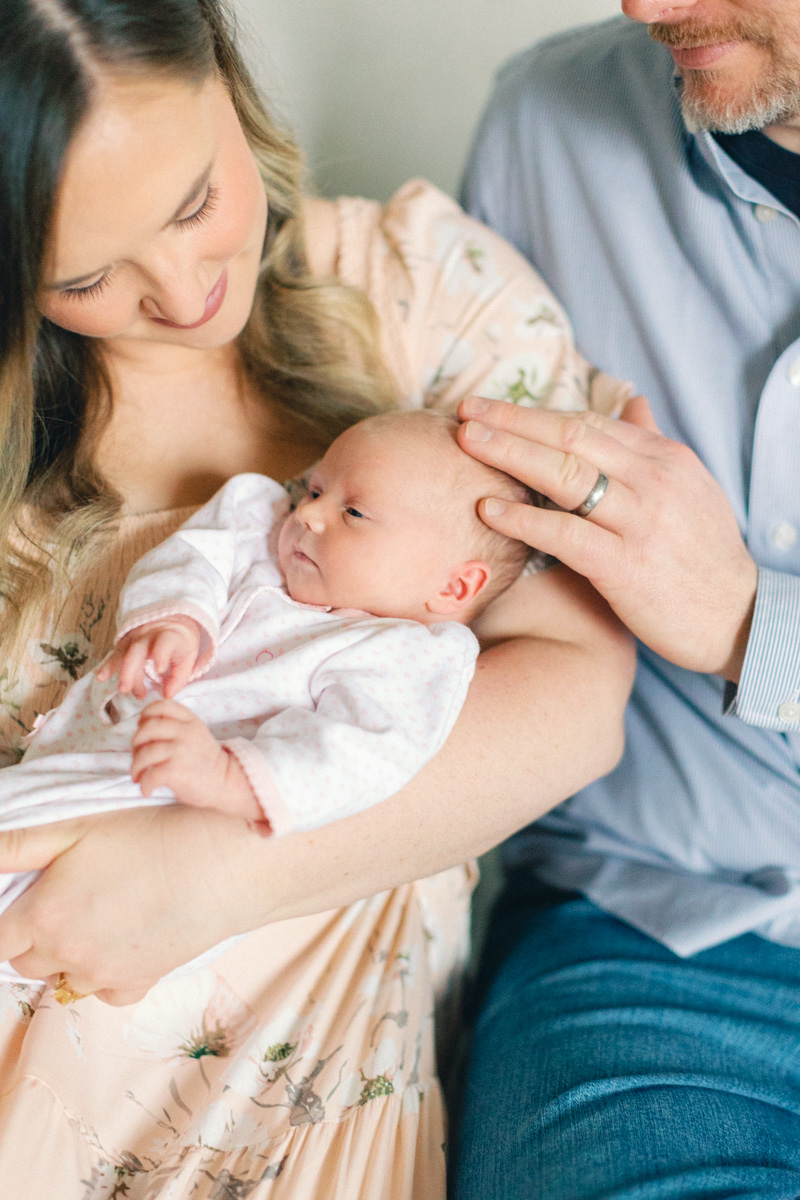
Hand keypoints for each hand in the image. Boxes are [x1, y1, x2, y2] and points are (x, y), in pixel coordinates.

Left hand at [0, 806, 268, 1003]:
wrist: (219, 864)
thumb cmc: (150, 835)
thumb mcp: (75, 827)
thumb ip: (16, 846)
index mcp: (44, 916)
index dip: (8, 921)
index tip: (28, 904)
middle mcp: (68, 954)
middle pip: (27, 962)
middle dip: (37, 936)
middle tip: (68, 899)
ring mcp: (103, 976)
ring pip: (65, 979)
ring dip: (71, 955)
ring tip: (102, 913)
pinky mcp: (138, 985)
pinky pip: (105, 993)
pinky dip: (107, 974)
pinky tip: (126, 938)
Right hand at [96, 616, 202, 698]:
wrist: (172, 623)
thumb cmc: (180, 645)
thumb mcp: (188, 658)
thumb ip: (179, 677)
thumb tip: (167, 695)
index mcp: (169, 636)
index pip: (164, 643)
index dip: (161, 655)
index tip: (160, 670)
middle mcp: (150, 635)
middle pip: (138, 651)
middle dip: (131, 670)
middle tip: (127, 689)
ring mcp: (135, 637)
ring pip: (124, 652)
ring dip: (118, 670)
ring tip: (118, 687)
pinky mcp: (125, 642)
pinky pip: (115, 653)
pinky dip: (108, 665)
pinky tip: (101, 676)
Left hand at [132, 699, 262, 818]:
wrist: (224, 783)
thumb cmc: (204, 762)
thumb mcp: (196, 734)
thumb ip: (175, 727)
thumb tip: (142, 732)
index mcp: (190, 721)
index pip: (162, 705)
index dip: (146, 714)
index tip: (142, 727)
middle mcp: (186, 732)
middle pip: (148, 728)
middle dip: (136, 743)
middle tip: (138, 756)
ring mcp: (181, 750)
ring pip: (146, 752)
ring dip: (136, 766)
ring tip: (139, 776)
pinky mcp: (176, 770)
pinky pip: (150, 774)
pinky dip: (144, 783)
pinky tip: (147, 788)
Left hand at [457, 394, 757, 679]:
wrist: (735, 617)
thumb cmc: (703, 554)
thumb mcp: (689, 487)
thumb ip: (652, 443)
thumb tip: (632, 400)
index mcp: (664, 459)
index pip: (588, 422)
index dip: (533, 412)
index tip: (490, 406)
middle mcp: (653, 482)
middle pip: (570, 437)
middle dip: (512, 420)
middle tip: (464, 411)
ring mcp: (641, 523)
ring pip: (565, 475)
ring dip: (510, 454)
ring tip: (467, 443)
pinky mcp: (627, 567)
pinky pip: (566, 535)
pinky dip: (524, 519)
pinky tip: (488, 509)